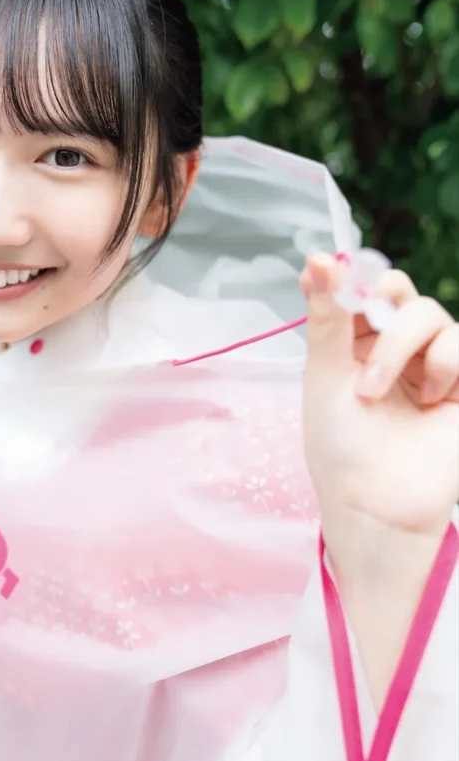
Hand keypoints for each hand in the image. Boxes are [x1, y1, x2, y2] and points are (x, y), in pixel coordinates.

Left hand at [301, 254, 457, 540]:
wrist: (376, 503)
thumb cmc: (339, 444)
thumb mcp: (324, 373)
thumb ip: (327, 315)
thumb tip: (317, 257)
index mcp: (353, 342)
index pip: (359, 286)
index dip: (349, 275)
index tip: (328, 269)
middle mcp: (392, 347)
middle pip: (396, 289)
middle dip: (377, 309)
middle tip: (359, 340)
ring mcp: (430, 362)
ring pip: (427, 312)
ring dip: (399, 347)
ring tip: (374, 393)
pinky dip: (443, 364)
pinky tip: (428, 399)